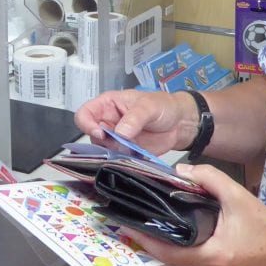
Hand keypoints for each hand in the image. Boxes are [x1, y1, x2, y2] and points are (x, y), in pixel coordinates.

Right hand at [74, 88, 196, 155]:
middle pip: (91, 135)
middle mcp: (107, 122)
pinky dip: (121, 161)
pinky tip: (132, 158)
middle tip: (119, 145)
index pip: (85, 114)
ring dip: (112, 153)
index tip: (101, 134)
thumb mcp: (149, 106)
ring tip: (130, 150)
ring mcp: (115, 139)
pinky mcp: (124, 153)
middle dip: (102, 143)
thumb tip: (120, 132)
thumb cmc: (163, 106)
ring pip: (102, 150)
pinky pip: (115, 159)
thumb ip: (134, 117)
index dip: (87, 124)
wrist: (180, 124)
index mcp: (107, 105)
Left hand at [125, 162, 265, 265]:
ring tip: (139, 234)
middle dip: (144, 252)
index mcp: (212, 256)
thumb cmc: (265, 226)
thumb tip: (181, 170)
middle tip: (126, 232)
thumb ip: (209, 178)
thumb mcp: (238, 196)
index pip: (169, 253)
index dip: (146, 241)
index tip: (127, 227)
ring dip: (155, 257)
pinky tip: (163, 240)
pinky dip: (170, 259)